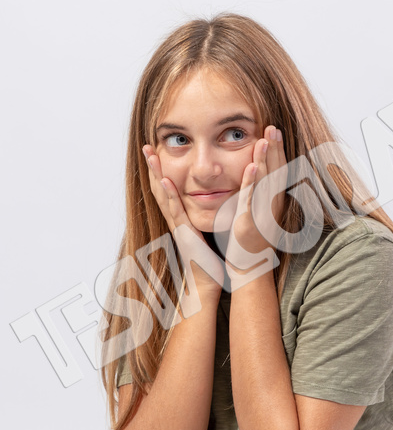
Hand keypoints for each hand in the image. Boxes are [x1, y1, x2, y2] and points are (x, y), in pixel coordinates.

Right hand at [142, 145, 223, 297]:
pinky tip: (164, 181)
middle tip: (146, 147)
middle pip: (160, 188)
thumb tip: (208, 204)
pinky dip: (169, 196)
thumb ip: (201, 218)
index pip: (169, 189)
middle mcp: (175, 220)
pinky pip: (175, 211)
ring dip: (156, 174)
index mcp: (181, 218)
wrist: (207, 283)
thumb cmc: (208, 261)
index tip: (157, 152)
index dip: (161, 170)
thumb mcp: (204, 233)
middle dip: (153, 167)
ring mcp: (177, 226)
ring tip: (150, 155)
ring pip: (164, 196)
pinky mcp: (184, 234)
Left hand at [225, 125, 286, 267]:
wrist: (250, 268)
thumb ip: (257, 196)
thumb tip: (257, 180)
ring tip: (265, 138)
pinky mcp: (250, 221)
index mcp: (273, 202)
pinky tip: (253, 166)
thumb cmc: (250, 243)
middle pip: (276, 171)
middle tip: (273, 126)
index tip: (274, 131)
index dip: (277, 150)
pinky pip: (252, 197)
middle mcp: (272, 205)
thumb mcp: (257, 214)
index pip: (278, 170)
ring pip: (266, 181)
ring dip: (267, 158)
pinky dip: (253, 181)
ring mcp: (262, 213)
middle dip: (275, 148)